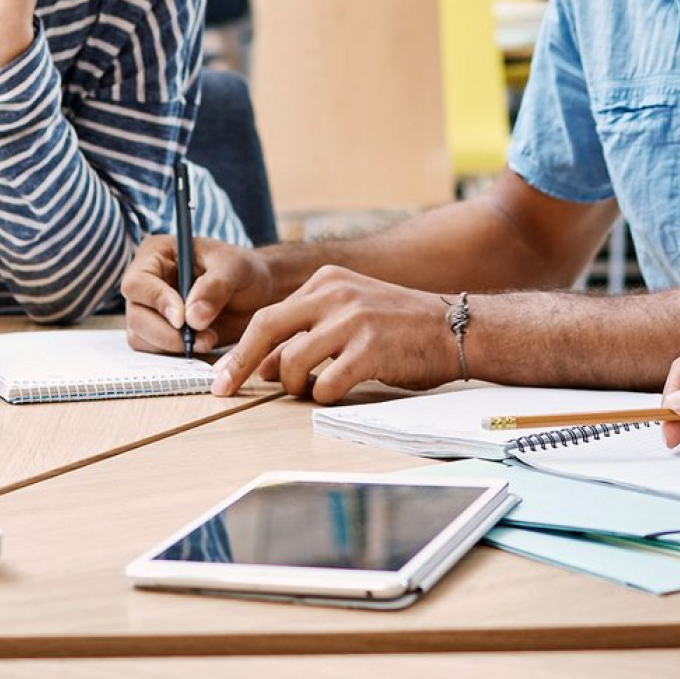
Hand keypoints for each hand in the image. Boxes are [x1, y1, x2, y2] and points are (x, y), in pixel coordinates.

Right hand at [122, 233, 272, 356]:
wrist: (257, 294)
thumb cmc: (244, 270)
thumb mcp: (236, 268)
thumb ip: (215, 287)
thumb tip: (192, 318)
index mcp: (156, 254)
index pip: (138, 283)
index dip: (157, 302)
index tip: (183, 320)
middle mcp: (146, 282)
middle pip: (135, 315)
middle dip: (167, 333)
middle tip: (203, 338)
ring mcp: (150, 310)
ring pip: (141, 337)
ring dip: (173, 346)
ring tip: (209, 340)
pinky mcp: (159, 333)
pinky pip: (154, 351)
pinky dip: (176, 355)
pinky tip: (203, 346)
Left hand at [212, 266, 455, 401]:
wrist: (456, 328)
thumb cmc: (400, 327)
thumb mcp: (351, 312)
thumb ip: (309, 330)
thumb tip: (262, 366)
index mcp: (327, 281)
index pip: (269, 315)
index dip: (242, 349)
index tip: (224, 374)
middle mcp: (335, 294)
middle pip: (267, 328)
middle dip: (239, 363)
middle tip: (223, 389)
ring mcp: (353, 321)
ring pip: (292, 362)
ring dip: (293, 385)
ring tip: (309, 389)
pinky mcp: (370, 350)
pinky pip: (325, 385)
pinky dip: (323, 397)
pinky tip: (337, 392)